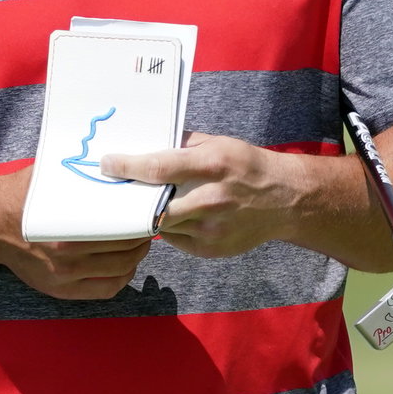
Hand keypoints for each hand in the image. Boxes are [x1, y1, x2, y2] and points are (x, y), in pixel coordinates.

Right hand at [0, 166, 151, 298]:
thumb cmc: (23, 195)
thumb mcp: (49, 176)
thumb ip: (80, 173)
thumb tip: (115, 159)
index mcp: (66, 227)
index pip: (119, 228)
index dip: (139, 221)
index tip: (148, 211)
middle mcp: (65, 256)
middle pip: (124, 250)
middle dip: (142, 238)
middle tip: (149, 225)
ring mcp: (63, 277)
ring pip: (119, 272)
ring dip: (136, 258)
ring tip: (141, 243)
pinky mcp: (60, 290)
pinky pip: (105, 291)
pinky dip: (122, 279)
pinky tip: (126, 265)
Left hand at [102, 133, 304, 258]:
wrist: (285, 200)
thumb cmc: (247, 165)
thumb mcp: (219, 143)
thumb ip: (183, 145)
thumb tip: (146, 144)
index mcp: (212, 165)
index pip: (159, 167)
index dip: (128, 166)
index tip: (107, 164)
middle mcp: (211, 198)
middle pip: (155, 205)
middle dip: (133, 200)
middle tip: (118, 192)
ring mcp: (211, 228)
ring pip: (162, 225)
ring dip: (151, 215)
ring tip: (146, 203)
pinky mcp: (211, 249)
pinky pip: (175, 240)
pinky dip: (170, 228)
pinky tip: (177, 216)